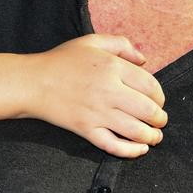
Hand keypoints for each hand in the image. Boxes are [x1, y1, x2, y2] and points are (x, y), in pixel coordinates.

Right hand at [31, 33, 166, 158]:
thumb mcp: (91, 42)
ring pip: (136, 131)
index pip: (151, 86)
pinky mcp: (86, 130)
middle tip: (160, 120)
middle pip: (149, 111)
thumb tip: (145, 60)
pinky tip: (139, 149)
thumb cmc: (62, 60)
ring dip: (152, 136)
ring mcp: (97, 113)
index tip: (158, 100)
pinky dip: (131, 151)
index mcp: (112, 67)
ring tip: (154, 136)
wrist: (33, 82)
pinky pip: (114, 146)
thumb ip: (121, 44)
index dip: (160, 96)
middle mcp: (108, 91)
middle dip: (160, 118)